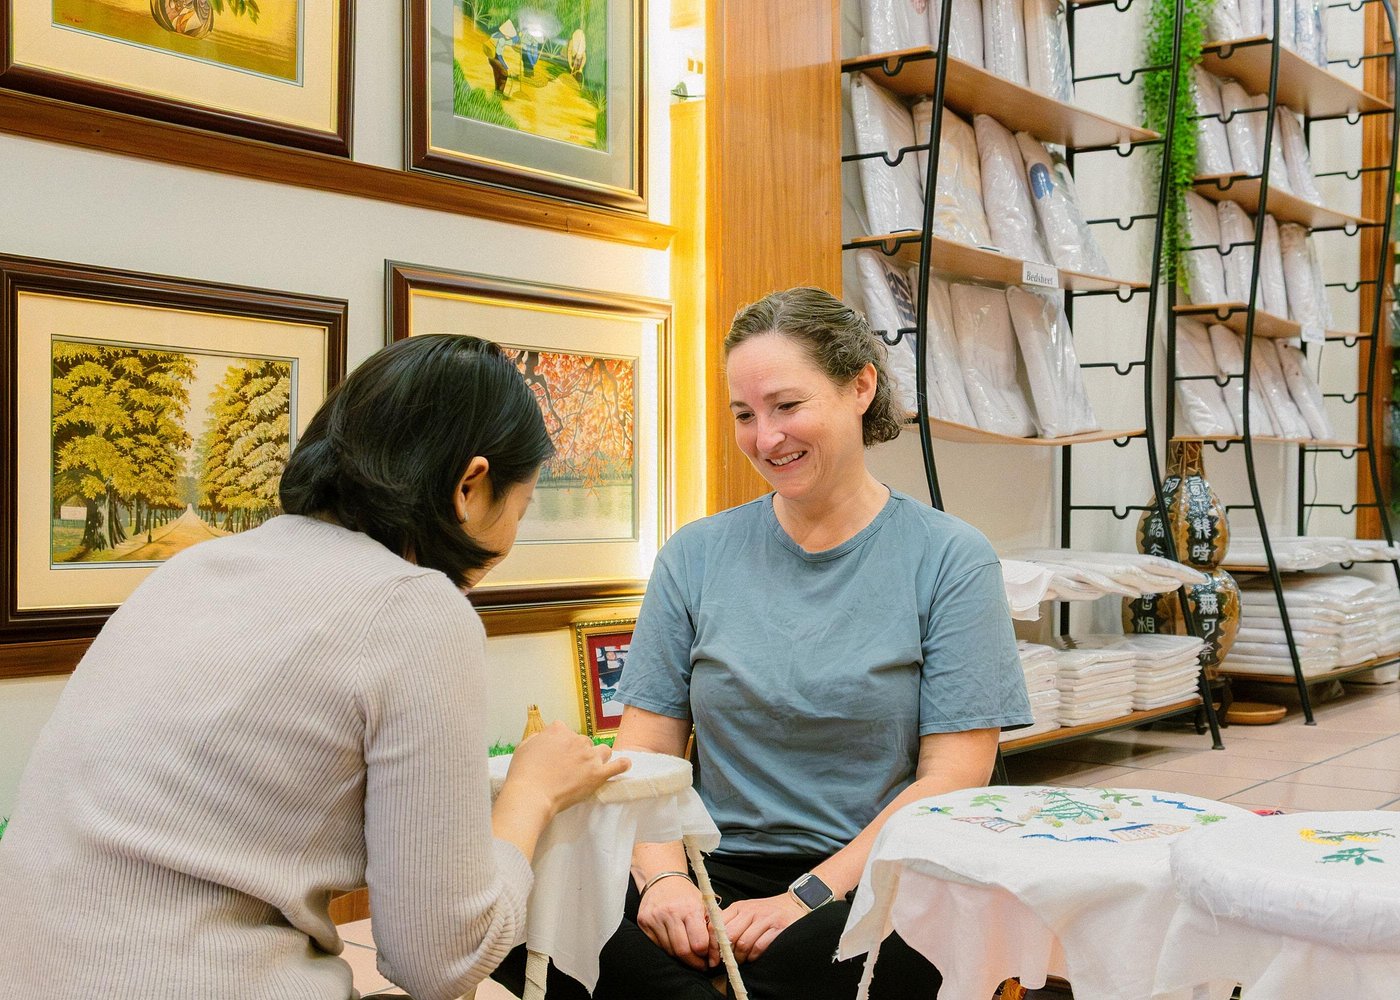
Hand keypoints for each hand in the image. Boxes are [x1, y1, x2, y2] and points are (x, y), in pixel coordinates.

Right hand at [504, 721, 630, 814]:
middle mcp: (576, 740)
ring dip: (598, 758)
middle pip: (584, 742)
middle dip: (579, 753)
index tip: (558, 754)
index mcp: (558, 731)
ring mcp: (589, 756)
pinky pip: (618, 765)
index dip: (562, 744)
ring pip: (602, 751)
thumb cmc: (524, 774)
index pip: (565, 731)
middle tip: (569, 769)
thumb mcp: (523, 747)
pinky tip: (625, 765)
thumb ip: (537, 738)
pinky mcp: (598, 774)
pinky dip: (622, 765)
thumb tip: (544, 738)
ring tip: (592, 769)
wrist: (531, 795)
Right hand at [636, 875, 716, 969]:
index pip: (699, 943)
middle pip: (683, 951)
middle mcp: (671, 912)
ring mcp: (655, 918)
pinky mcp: (643, 922)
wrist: (662, 878)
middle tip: (699, 963)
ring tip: (688, 953)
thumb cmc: (687, 895)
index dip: (705, 954)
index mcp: (690, 908)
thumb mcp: (705, 905)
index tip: (708, 957)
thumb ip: (713, 929)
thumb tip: (716, 955)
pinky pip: (657, 946)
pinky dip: (667, 949)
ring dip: (681, 957)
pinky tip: (674, 943)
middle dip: (694, 962)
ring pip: (669, 951)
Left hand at [719, 893, 805, 962]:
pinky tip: (755, 956)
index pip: (716, 924)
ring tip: (743, 960)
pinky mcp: (778, 928)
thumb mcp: (746, 912)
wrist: (795, 904)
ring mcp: (765, 919)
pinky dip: (754, 956)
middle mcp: (751, 911)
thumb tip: (712, 944)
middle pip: (729, 935)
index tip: (712, 959)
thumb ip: (730, 923)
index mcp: (739, 907)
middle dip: (726, 954)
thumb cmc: (767, 913)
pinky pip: (759, 946)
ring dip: (741, 957)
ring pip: (743, 943)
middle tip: (727, 963)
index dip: (712, 945)